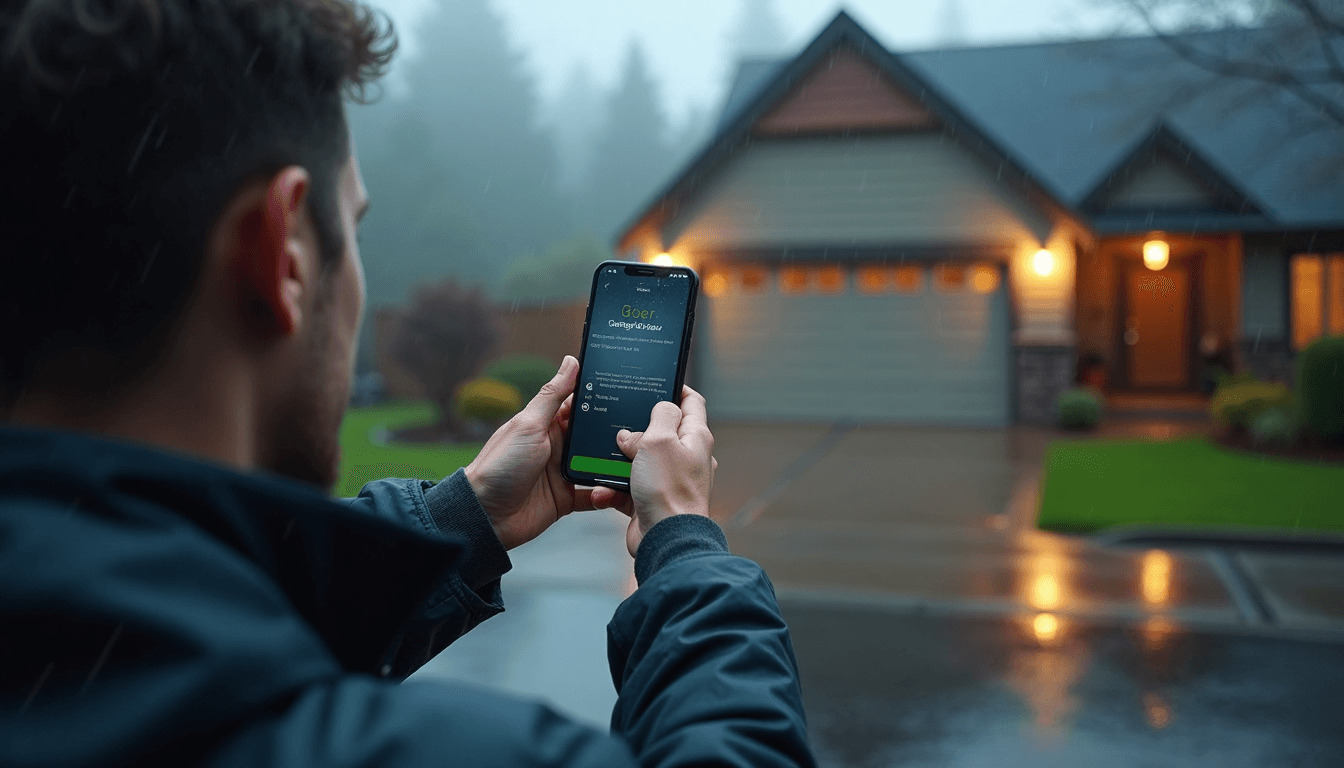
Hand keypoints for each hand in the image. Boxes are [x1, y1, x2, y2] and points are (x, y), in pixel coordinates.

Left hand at [464, 356, 629, 548]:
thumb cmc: (500, 466)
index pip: (578, 403)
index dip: (600, 395)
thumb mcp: (528, 425)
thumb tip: (570, 362)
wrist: (486, 516)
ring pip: (598, 463)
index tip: (626, 386)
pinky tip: (621, 488)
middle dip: (614, 430)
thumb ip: (552, 395)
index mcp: (546, 424)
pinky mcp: (567, 498)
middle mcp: (557, 446)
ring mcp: (563, 472)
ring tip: (635, 457)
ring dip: (613, 462)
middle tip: (641, 424)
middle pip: (593, 434)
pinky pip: (595, 494)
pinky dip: (607, 493)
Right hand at [599, 386, 716, 556]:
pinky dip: (613, 487)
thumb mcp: (661, 439)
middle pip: (661, 431)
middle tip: (619, 422)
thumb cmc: (669, 490)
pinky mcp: (652, 500)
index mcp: (695, 438)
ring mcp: (670, 479)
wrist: (665, 539)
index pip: (691, 402)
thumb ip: (657, 416)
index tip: (657, 379)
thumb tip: (651, 412)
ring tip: (605, 459)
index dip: (676, 387)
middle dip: (637, 427)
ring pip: (641, 459)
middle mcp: (686, 457)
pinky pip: (628, 487)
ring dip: (620, 460)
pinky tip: (602, 489)